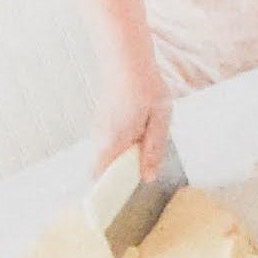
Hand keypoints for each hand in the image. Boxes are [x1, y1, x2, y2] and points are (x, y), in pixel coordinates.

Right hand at [91, 63, 171, 180]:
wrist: (128, 62)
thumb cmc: (146, 89)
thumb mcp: (159, 121)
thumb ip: (153, 150)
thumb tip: (148, 177)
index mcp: (113, 140)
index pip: (99, 175)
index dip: (108, 189)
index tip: (122, 195)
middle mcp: (100, 137)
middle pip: (104, 168)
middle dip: (121, 172)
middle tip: (143, 167)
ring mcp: (98, 129)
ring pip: (106, 155)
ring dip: (123, 157)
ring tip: (144, 143)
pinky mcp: (101, 122)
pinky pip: (108, 143)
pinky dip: (120, 145)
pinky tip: (138, 132)